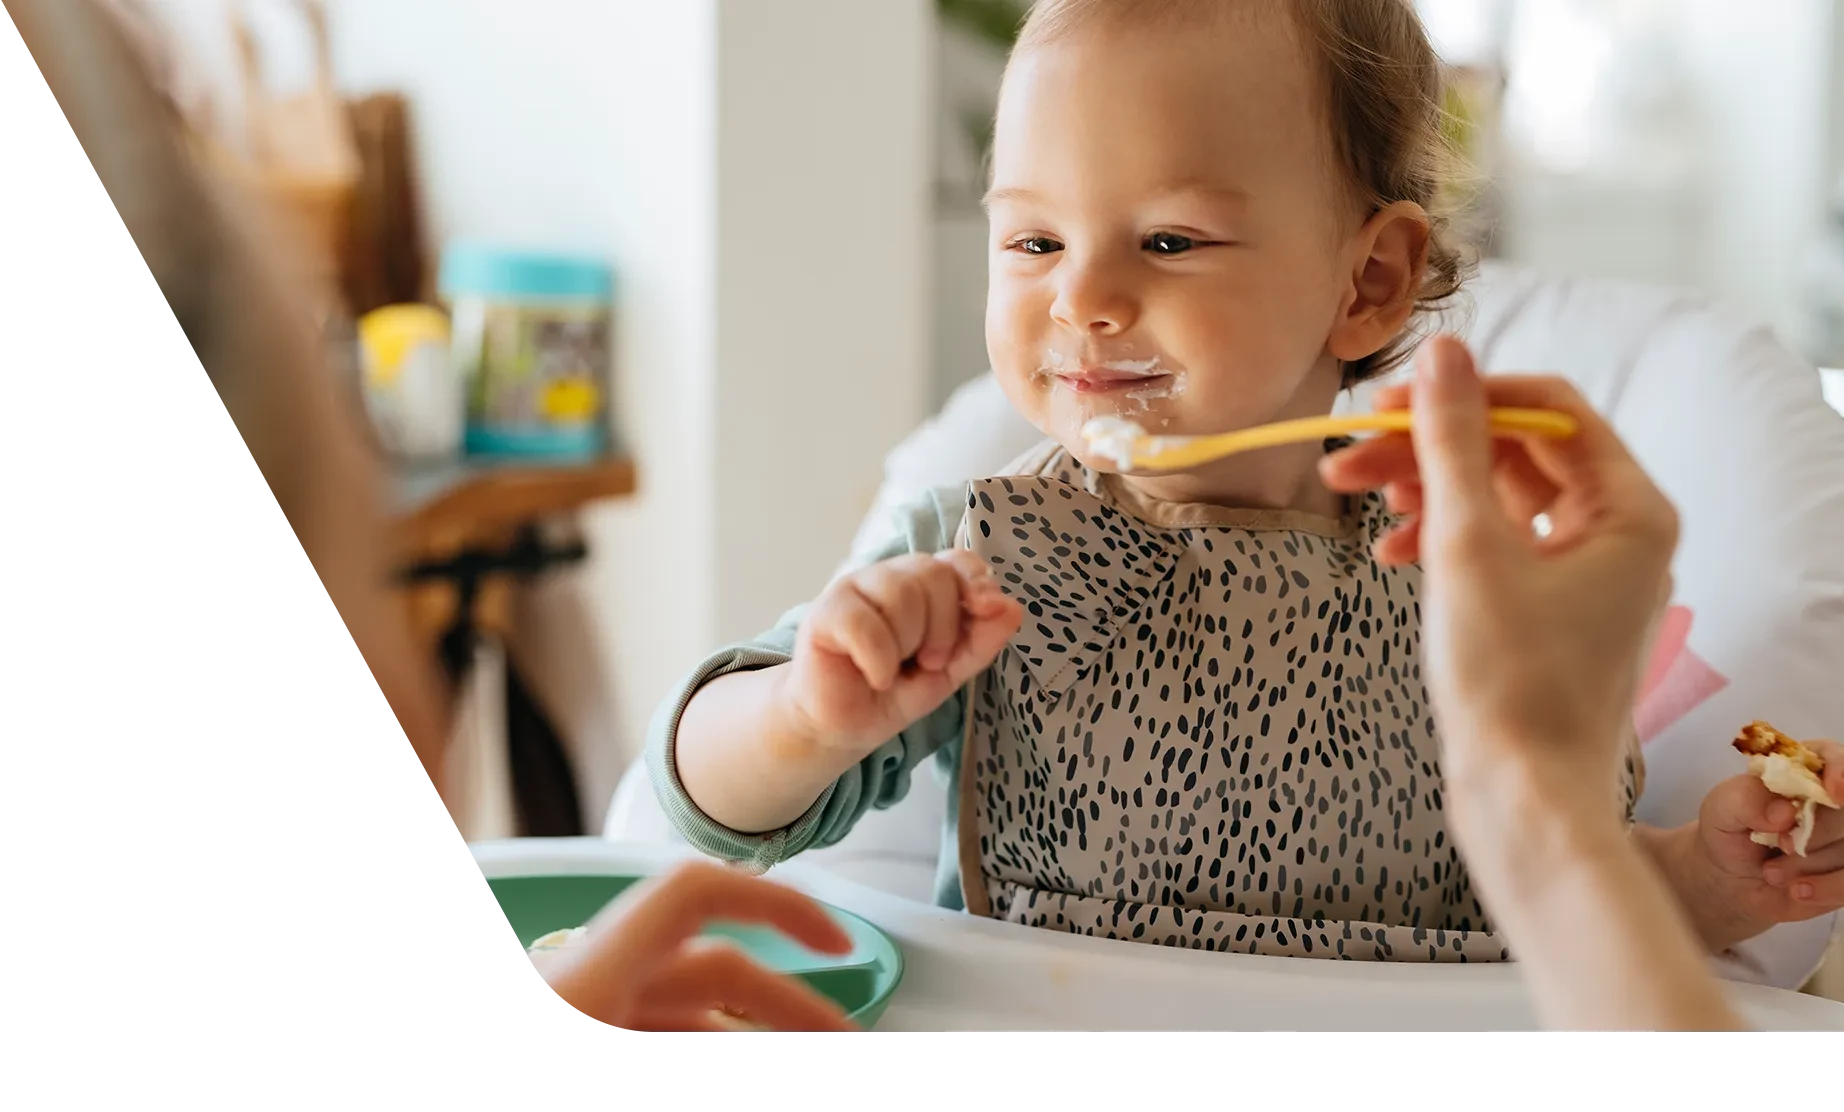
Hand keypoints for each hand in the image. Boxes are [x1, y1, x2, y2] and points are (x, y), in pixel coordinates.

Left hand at [533, 860, 859, 1031]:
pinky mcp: (583, 1021)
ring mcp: (580, 1000)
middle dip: (790, 1002)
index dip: (777, 904)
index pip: (697, 892)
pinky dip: (700, 1036)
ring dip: (750, 1026)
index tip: (834, 944)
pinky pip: (654, 1026)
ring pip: (687, 1008)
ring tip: (805, 1041)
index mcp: (587, 976)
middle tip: (845, 1032)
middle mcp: (583, 977)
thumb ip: (702, 1031)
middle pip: (712, 964)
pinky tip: (738, 1044)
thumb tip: (770, 1025)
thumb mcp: (627, 1036)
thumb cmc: (508, 1101)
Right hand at [781, 551, 1022, 755]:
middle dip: (941, 628)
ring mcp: (854, 589)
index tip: (987, 609)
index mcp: (923, 585)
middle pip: (933, 574)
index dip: (976, 580)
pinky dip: (878, 661)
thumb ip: (982, 639)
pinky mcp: (824, 613)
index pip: (957, 560)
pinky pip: (865, 624)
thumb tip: (1013, 608)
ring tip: (893, 670)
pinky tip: (873, 676)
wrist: (844, 727)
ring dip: (907, 645)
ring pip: (901, 594)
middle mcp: (889, 577)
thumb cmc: (894, 691)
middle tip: (926, 661)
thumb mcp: (951, 670)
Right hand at [1319, 336, 1680, 806]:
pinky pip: (1494, 544)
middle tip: (1349, 452)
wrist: (1523, 799)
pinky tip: (1391, 553)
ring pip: (1497, 497)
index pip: (1547, 409)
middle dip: (1428, 448)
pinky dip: (1440, 538)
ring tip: (1353, 498)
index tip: (1388, 403)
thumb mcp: (1467, 547)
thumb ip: (1452, 442)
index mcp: (1630, 509)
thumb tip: (1443, 352)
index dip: (1465, 395)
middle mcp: (1620, 533)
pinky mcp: (1551, 610)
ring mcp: (1586, 574)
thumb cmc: (1509, 683)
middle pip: (1515, 451)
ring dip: (1424, 489)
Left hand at [1662, 739, 1843, 949]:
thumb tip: (1785, 810)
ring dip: (1808, 865)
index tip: (1833, 793)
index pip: (1835, 757)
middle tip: (1780, 844)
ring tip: (1771, 871)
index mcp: (1803, 770)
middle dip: (1817, 831)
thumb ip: (1744, 798)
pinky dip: (1826, 888)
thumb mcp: (1721, 809)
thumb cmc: (1729, 832)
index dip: (1841, 769)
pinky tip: (1797, 890)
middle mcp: (1834, 800)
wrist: (1731, 880)